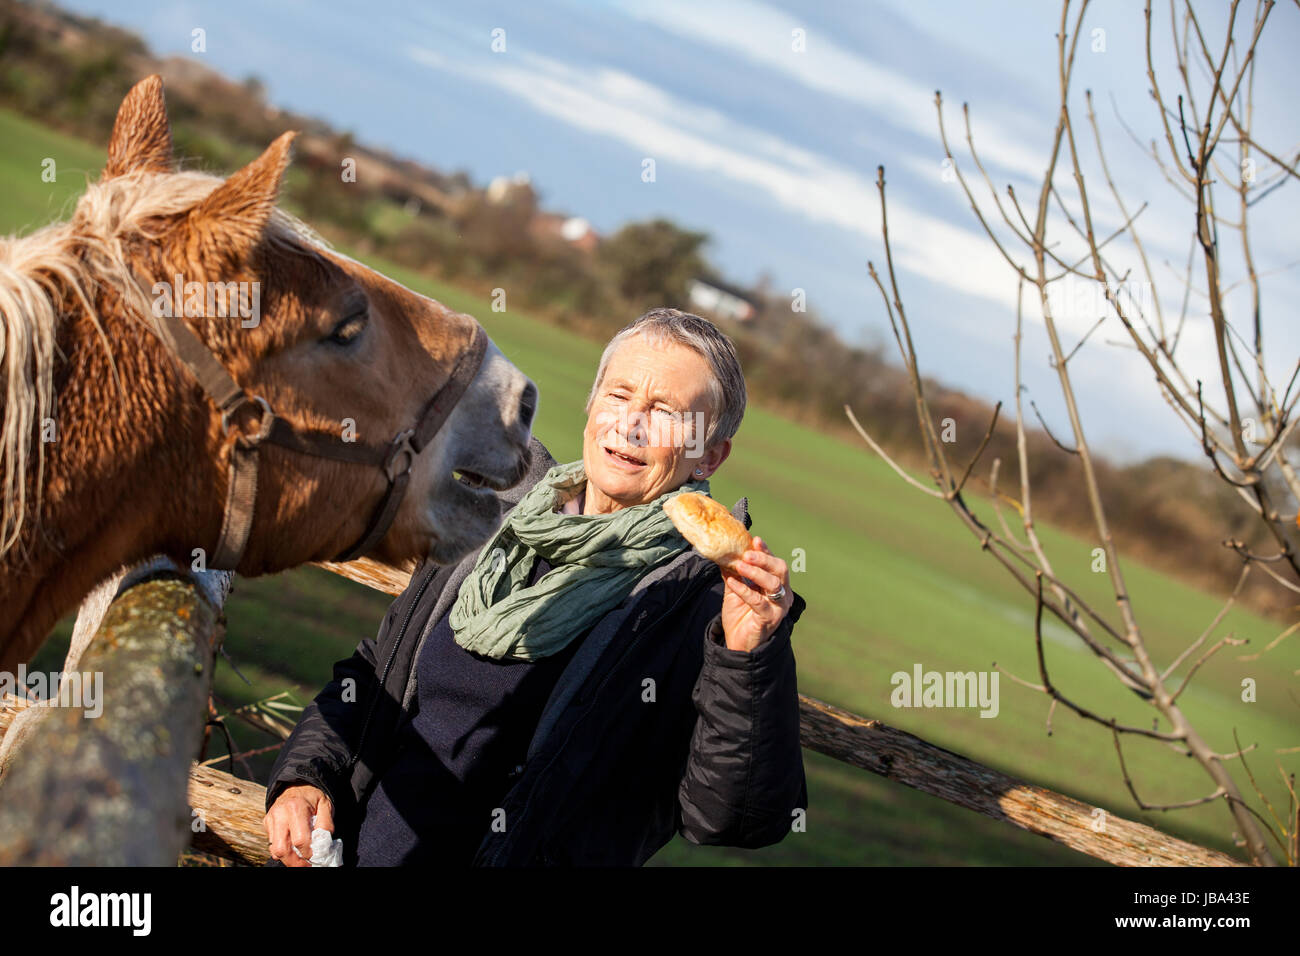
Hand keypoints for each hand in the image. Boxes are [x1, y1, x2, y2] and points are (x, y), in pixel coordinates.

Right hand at [264, 783, 332, 867]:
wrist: (296, 783)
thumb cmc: (313, 796)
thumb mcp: (325, 805)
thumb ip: (325, 825)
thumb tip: (322, 845)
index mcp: (296, 808)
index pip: (300, 840)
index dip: (308, 853)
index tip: (314, 858)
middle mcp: (280, 814)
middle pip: (282, 849)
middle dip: (294, 862)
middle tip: (305, 865)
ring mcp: (271, 819)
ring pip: (274, 849)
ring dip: (287, 858)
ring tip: (300, 858)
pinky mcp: (266, 823)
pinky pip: (271, 843)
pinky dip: (282, 850)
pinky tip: (292, 848)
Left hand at [720, 536, 792, 652]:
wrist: (737, 643)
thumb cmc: (739, 616)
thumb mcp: (734, 590)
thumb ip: (733, 573)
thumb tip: (723, 553)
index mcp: (776, 584)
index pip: (774, 562)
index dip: (765, 550)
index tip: (754, 539)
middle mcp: (782, 594)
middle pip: (780, 569)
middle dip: (764, 558)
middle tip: (746, 554)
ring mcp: (779, 607)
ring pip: (773, 584)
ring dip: (756, 572)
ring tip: (739, 565)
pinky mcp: (770, 618)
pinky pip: (758, 601)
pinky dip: (744, 590)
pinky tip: (733, 583)